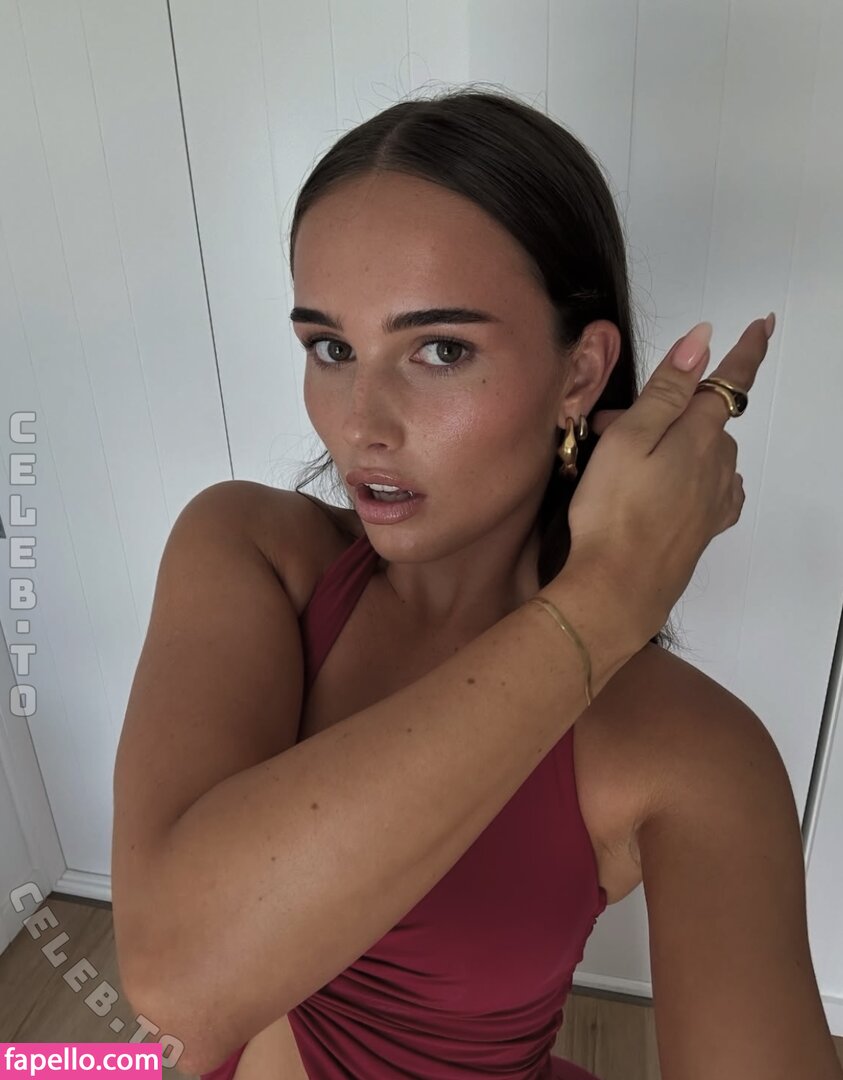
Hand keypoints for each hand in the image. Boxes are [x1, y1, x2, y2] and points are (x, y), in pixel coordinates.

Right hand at [562, 316, 772, 641]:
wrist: (618, 587)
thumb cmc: (613, 511)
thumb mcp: (628, 438)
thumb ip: (667, 389)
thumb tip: (702, 339)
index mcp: (699, 435)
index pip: (729, 381)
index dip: (747, 350)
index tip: (764, 325)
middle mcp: (718, 464)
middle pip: (704, 420)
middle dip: (668, 413)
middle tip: (608, 428)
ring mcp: (715, 499)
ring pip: (705, 454)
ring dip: (672, 448)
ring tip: (624, 465)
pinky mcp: (705, 528)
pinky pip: (714, 489)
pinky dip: (697, 477)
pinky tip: (674, 487)